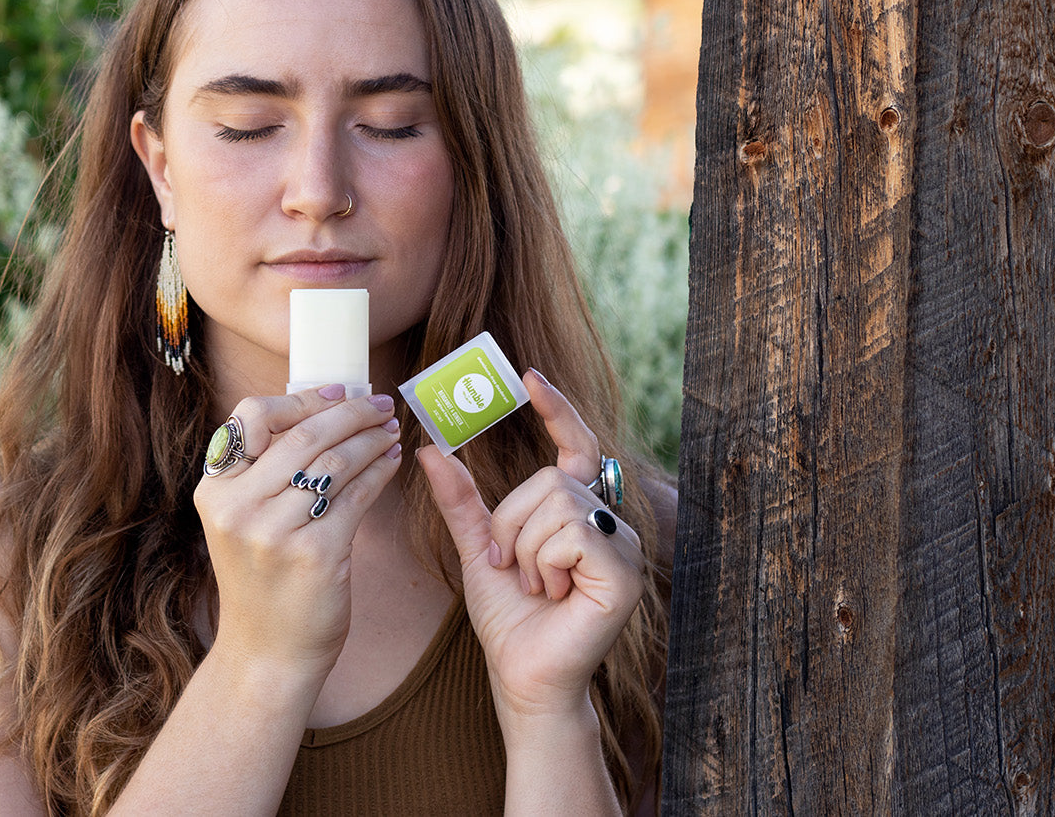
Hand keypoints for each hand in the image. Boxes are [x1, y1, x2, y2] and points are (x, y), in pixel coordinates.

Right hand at [195, 385, 402, 679]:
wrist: (268, 654)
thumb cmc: (263, 580)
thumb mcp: (241, 522)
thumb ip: (263, 472)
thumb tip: (321, 409)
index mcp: (214, 491)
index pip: (253, 417)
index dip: (302, 399)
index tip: (340, 392)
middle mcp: (238, 507)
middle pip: (303, 434)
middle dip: (351, 413)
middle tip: (382, 404)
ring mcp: (275, 532)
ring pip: (335, 462)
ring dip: (372, 440)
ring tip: (392, 432)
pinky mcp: (315, 554)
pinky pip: (357, 497)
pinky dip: (380, 474)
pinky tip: (393, 464)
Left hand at [416, 369, 644, 724]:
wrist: (521, 676)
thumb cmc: (508, 617)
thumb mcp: (477, 547)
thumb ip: (460, 500)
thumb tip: (430, 446)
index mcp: (578, 512)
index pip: (575, 446)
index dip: (557, 409)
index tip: (529, 377)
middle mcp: (608, 522)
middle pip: (550, 479)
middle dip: (511, 523)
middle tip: (510, 566)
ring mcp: (623, 546)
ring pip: (556, 505)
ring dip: (524, 548)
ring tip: (534, 585)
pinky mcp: (625, 572)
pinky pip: (571, 533)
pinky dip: (545, 563)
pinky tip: (553, 594)